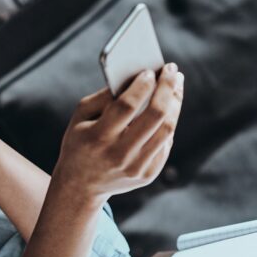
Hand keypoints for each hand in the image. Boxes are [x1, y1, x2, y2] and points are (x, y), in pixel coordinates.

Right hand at [51, 63, 183, 205]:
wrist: (80, 186)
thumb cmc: (81, 142)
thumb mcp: (80, 118)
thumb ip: (104, 97)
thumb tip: (136, 78)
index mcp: (98, 138)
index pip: (127, 106)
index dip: (142, 85)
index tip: (150, 71)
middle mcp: (119, 155)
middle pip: (155, 116)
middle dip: (167, 88)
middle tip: (171, 70)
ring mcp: (136, 167)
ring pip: (167, 129)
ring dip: (175, 103)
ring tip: (175, 85)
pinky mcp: (147, 174)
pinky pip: (165, 143)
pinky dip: (168, 122)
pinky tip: (167, 109)